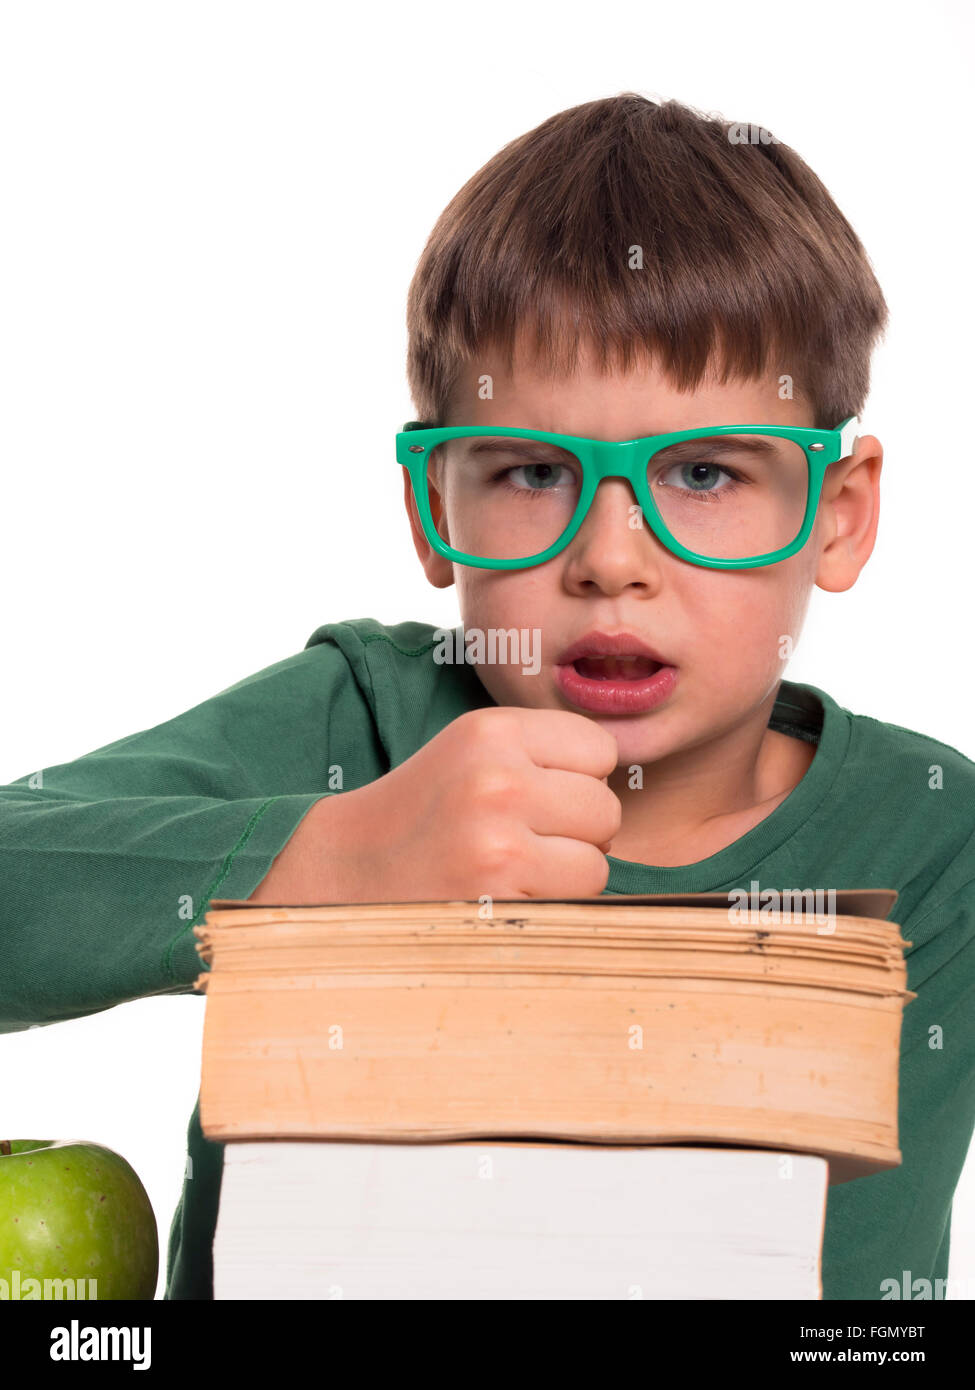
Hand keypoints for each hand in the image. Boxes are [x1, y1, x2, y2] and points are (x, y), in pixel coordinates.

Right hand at [255, 706, 620, 904]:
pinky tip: (503, 896)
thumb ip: (546, 752)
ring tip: (514, 869)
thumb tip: (628, 778)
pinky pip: (574, 904)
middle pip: (606, 809)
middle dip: (577, 831)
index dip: (578, 779)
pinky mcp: (497, 900)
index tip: (539, 795)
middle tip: (525, 839)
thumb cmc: (426, 812)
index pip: (599, 750)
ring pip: (597, 862)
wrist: (345, 870)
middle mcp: (497, 780)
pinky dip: (551, 907)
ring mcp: (498, 844)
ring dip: (567, 875)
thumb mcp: (474, 751)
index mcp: (491, 731)